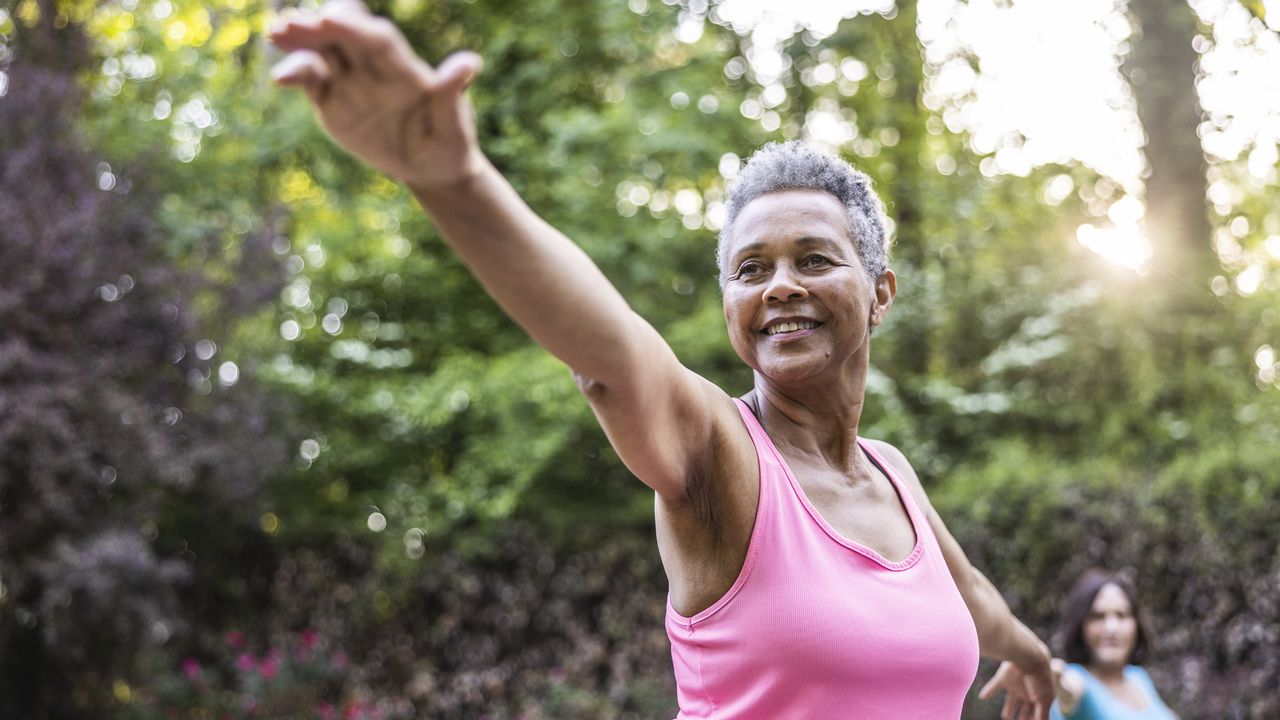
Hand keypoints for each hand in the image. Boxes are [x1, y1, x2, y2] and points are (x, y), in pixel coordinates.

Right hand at [269, 0, 484, 189]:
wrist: (431, 167)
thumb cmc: (450, 144)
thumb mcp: (455, 127)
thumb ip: (453, 95)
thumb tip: (470, 62)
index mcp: (406, 70)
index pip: (378, 42)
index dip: (355, 28)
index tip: (331, 18)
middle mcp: (376, 68)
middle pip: (345, 37)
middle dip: (320, 27)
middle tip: (292, 22)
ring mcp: (352, 81)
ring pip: (323, 52)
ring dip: (300, 41)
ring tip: (275, 33)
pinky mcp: (333, 100)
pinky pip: (312, 81)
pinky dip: (296, 74)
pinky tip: (279, 77)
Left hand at [979, 657, 1056, 719]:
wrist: (1029, 657)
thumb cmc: (1039, 680)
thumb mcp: (1043, 701)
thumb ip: (1042, 715)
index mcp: (1039, 696)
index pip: (1036, 711)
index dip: (1033, 718)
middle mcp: (1028, 691)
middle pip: (1025, 706)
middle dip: (1023, 715)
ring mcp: (1016, 684)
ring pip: (1011, 699)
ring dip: (1009, 708)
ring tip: (1005, 717)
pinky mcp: (1004, 678)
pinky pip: (995, 686)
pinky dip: (989, 691)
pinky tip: (983, 697)